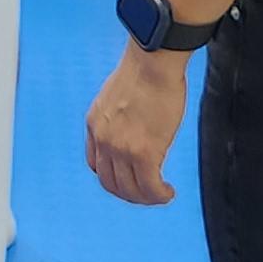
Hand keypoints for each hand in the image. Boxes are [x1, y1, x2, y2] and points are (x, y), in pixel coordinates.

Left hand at [85, 44, 188, 206]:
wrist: (153, 63)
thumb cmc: (144, 70)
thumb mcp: (116, 94)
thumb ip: (118, 115)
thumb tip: (133, 123)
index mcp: (94, 124)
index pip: (96, 165)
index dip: (114, 177)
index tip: (130, 177)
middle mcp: (102, 140)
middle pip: (110, 183)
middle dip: (130, 193)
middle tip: (148, 192)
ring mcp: (121, 149)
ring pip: (130, 190)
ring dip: (146, 198)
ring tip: (161, 194)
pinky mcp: (143, 153)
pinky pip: (150, 187)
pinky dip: (159, 195)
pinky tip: (168, 192)